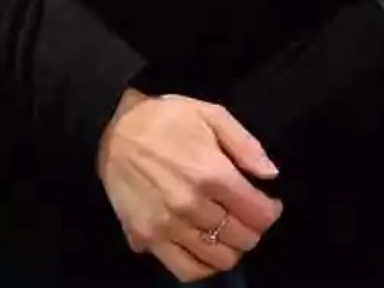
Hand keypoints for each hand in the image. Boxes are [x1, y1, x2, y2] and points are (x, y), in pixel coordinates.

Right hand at [96, 90, 281, 280]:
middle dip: (253, 229)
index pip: (259, 214)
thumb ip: (246, 145)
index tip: (268, 204)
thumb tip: (271, 175)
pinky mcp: (147, 239)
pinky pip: (185, 270)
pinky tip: (206, 249)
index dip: (270, 211)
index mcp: (211, 173)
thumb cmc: (166, 119)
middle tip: (246, 216)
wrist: (112, 130)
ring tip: (227, 232)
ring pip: (219, 259)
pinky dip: (203, 267)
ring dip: (231, 248)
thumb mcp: (211, 114)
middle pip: (243, 239)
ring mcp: (168, 226)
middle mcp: (191, 205)